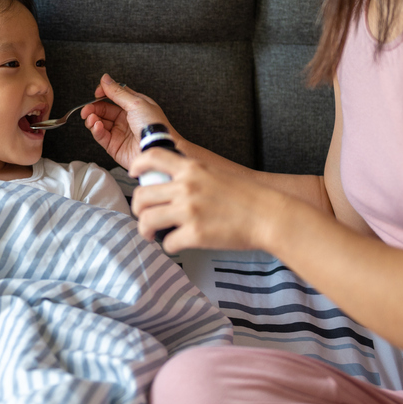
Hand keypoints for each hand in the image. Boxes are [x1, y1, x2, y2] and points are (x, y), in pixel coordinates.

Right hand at [81, 74, 177, 169]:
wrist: (158, 147)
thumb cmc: (154, 126)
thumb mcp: (136, 103)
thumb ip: (118, 92)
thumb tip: (105, 79)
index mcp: (133, 105)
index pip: (113, 95)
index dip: (103, 93)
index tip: (97, 93)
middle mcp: (126, 118)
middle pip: (103, 109)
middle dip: (93, 108)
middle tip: (87, 109)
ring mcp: (119, 131)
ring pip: (99, 122)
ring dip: (93, 119)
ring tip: (92, 118)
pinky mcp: (114, 145)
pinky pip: (100, 136)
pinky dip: (96, 130)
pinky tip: (97, 126)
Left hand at [128, 147, 286, 253]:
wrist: (269, 215)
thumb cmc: (247, 196)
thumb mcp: (215, 173)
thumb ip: (192, 175)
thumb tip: (171, 186)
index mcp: (191, 168)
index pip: (151, 157)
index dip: (137, 166)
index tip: (133, 174)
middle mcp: (185, 187)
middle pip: (141, 195)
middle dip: (137, 208)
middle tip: (143, 216)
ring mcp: (188, 211)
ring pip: (147, 220)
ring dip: (145, 229)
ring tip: (151, 234)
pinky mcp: (194, 234)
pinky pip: (167, 242)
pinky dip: (168, 245)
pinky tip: (177, 244)